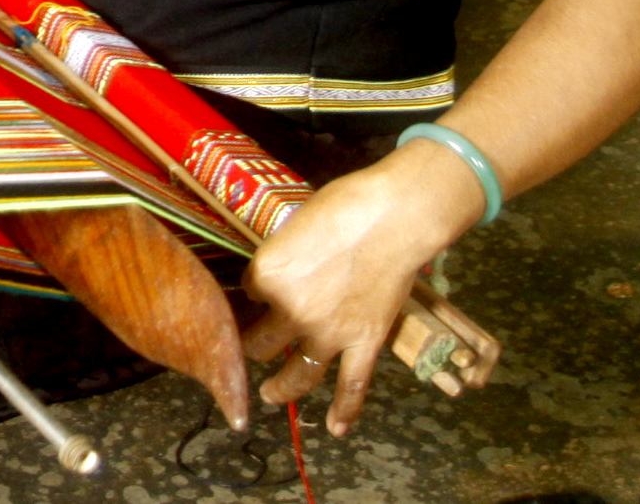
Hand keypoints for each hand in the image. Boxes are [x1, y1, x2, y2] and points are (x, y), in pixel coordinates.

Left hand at [238, 144, 483, 434]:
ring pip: (298, 374)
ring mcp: (328, 333)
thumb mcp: (293, 227)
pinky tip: (336, 429)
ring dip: (282, 388)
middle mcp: (290, 312)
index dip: (254, 293)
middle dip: (254, 346)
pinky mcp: (364, 343)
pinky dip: (345, 411)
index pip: (247, 294)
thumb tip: (281, 269)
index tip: (257, 293)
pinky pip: (352, 386)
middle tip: (254, 349)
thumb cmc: (342, 208)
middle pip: (261, 342)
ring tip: (270, 394)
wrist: (391, 218)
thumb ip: (283, 258)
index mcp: (266, 276)